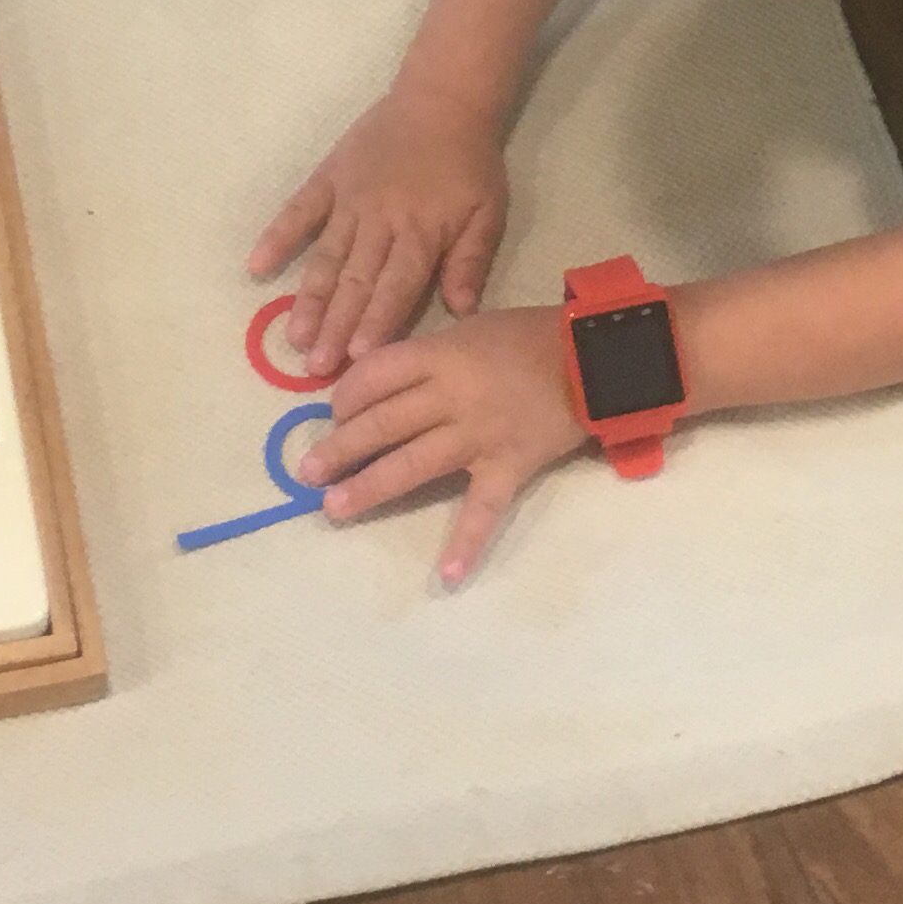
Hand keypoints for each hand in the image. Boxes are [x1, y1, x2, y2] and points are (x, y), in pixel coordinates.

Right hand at [247, 82, 508, 377]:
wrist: (442, 99)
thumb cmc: (469, 163)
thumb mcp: (488, 212)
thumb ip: (471, 260)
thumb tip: (462, 310)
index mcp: (420, 233)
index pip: (395, 287)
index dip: (376, 323)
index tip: (356, 358)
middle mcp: (379, 221)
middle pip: (356, 281)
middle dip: (335, 326)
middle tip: (314, 367)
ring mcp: (349, 200)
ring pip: (327, 257)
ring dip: (309, 298)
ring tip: (293, 336)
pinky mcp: (329, 178)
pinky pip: (299, 210)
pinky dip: (278, 236)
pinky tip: (256, 266)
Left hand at [293, 307, 589, 585]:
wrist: (594, 356)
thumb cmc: (529, 336)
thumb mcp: (470, 329)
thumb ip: (427, 357)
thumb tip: (381, 383)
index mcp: (440, 356)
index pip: (374, 376)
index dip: (346, 397)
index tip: (333, 414)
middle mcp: (451, 396)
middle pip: (382, 424)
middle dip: (340, 448)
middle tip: (308, 471)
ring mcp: (479, 435)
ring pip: (413, 464)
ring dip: (370, 487)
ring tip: (334, 507)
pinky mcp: (509, 466)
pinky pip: (484, 508)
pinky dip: (468, 541)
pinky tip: (448, 574)